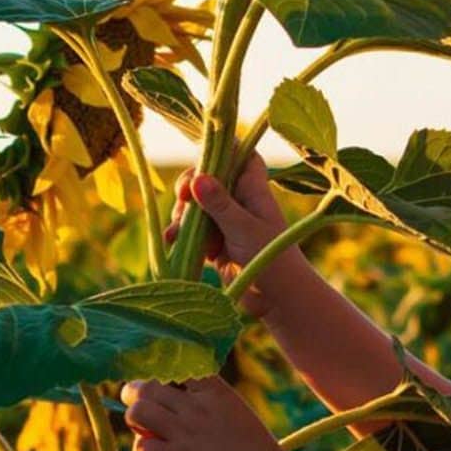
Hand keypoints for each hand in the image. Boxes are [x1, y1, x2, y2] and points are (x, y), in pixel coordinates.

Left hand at [120, 375, 284, 450]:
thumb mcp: (236, 411)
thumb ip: (207, 403)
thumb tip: (174, 403)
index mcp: (215, 392)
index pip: (177, 366)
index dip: (161, 373)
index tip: (158, 382)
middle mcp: (197, 408)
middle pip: (148, 386)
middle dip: (135, 393)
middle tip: (136, 403)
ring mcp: (184, 433)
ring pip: (138, 411)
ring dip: (135, 419)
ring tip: (143, 429)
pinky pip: (141, 448)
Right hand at [161, 152, 308, 317]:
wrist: (278, 299)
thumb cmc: (271, 258)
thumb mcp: (243, 228)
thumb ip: (220, 204)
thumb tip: (197, 178)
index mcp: (253, 189)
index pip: (240, 155)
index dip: (220, 152)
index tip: (201, 165)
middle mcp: (239, 201)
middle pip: (208, 178)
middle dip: (190, 188)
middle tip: (182, 200)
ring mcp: (226, 222)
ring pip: (196, 206)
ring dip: (183, 216)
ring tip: (177, 233)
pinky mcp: (216, 243)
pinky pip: (192, 231)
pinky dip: (182, 235)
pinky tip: (173, 242)